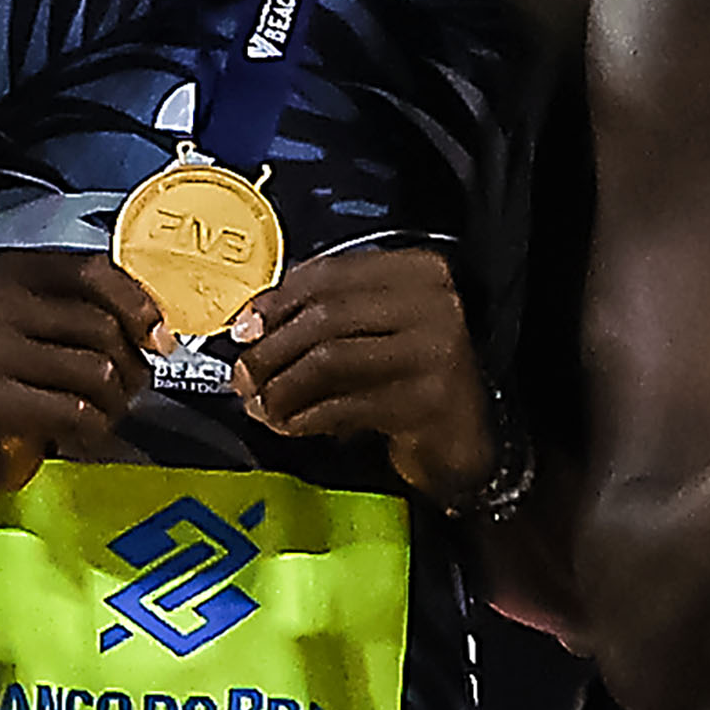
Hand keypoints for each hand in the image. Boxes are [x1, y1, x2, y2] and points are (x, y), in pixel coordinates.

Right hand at [0, 243, 164, 487]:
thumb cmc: (17, 373)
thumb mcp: (50, 323)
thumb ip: (98, 309)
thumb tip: (158, 335)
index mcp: (11, 270)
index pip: (92, 271)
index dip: (137, 304)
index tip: (158, 337)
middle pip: (101, 325)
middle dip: (131, 366)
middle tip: (127, 387)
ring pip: (97, 371)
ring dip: (116, 402)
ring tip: (103, 411)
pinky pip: (77, 410)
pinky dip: (94, 428)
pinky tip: (81, 432)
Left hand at [226, 244, 496, 497]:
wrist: (466, 438)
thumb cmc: (409, 378)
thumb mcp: (370, 333)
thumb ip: (320, 315)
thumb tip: (249, 323)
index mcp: (417, 271)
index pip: (330, 273)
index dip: (276, 301)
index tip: (243, 329)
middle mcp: (433, 303)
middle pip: (326, 316)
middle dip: (272, 350)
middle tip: (243, 377)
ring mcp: (435, 351)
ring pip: (330, 359)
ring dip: (283, 387)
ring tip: (261, 405)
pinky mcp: (426, 401)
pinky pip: (345, 404)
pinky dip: (307, 416)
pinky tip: (291, 425)